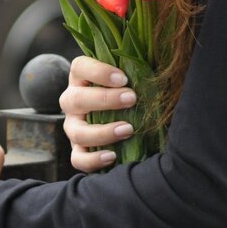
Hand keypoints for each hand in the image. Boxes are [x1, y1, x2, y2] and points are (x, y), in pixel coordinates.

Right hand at [60, 55, 136, 171]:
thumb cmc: (126, 94)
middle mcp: (71, 102)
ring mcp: (72, 127)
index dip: (98, 72)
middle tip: (132, 98)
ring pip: (78, 132)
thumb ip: (135, 74)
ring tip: (129, 129)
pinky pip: (78, 159)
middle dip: (105, 99)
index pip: (80, 67)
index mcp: (80, 78)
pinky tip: (113, 156)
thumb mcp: (127, 81)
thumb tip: (155, 73)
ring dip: (104, 132)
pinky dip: (94, 160)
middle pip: (76, 99)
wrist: (120, 120)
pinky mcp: (77, 150)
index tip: (123, 78)